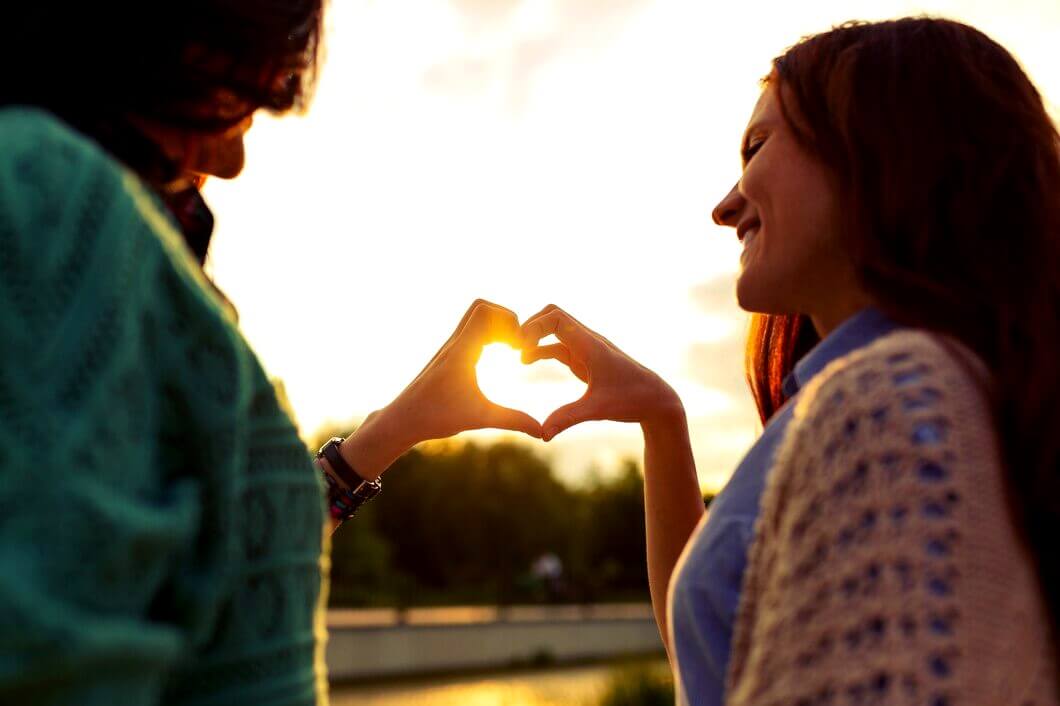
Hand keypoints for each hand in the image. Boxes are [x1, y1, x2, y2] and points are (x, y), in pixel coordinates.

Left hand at [384, 299, 542, 443]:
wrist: (402, 420)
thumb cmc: (436, 418)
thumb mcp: (480, 418)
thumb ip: (513, 421)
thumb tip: (542, 432)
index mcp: (461, 351)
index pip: (485, 312)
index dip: (509, 321)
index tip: (519, 347)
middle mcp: (453, 343)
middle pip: (481, 307)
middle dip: (505, 319)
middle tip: (517, 344)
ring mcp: (449, 347)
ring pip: (473, 317)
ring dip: (495, 326)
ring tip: (509, 350)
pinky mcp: (447, 355)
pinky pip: (469, 331)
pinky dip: (486, 335)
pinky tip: (494, 358)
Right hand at [520, 304, 683, 440]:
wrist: (655, 400)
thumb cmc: (632, 400)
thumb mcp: (598, 410)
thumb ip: (568, 418)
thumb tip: (542, 435)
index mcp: (590, 345)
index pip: (556, 317)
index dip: (534, 326)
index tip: (520, 346)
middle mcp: (588, 341)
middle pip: (553, 315)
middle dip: (531, 326)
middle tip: (513, 346)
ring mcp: (586, 349)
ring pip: (554, 330)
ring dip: (534, 338)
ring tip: (517, 356)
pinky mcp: (585, 360)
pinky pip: (558, 346)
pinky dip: (541, 349)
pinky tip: (527, 361)